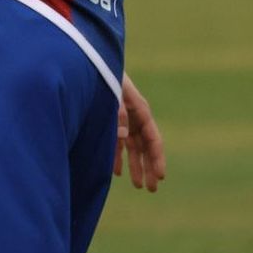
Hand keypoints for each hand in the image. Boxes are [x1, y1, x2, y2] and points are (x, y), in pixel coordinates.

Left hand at [113, 73, 165, 191]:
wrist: (92, 63)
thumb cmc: (104, 75)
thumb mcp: (112, 91)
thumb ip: (117, 111)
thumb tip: (123, 135)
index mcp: (140, 110)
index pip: (153, 138)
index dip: (157, 158)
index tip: (160, 176)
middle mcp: (135, 116)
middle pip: (146, 147)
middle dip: (149, 168)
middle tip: (152, 189)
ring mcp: (124, 119)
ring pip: (133, 148)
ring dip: (136, 166)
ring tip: (137, 185)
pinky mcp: (111, 121)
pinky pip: (118, 143)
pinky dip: (118, 158)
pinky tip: (118, 172)